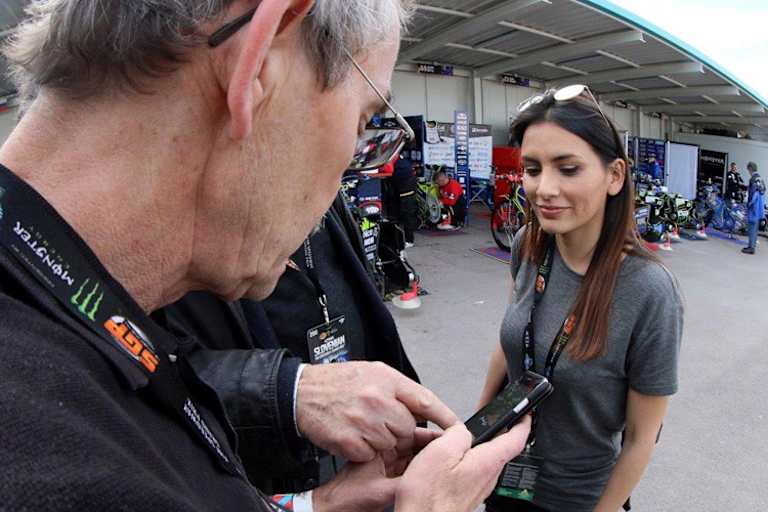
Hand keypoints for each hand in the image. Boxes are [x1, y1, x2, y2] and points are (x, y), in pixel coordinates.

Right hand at [296, 362, 458, 461]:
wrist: (301, 392)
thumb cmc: (336, 382)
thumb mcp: (373, 372)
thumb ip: (399, 388)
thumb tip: (423, 405)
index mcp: (386, 379)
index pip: (426, 400)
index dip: (444, 417)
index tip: (457, 429)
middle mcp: (377, 398)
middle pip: (408, 428)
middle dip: (400, 431)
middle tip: (384, 423)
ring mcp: (363, 421)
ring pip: (390, 443)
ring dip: (382, 441)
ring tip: (366, 427)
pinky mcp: (349, 440)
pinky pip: (370, 453)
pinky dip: (364, 450)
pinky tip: (354, 436)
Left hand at [313, 427, 442, 511]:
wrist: (333, 508)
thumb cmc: (346, 495)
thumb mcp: (380, 490)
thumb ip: (405, 483)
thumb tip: (428, 478)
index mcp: (381, 443)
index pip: (414, 433)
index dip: (434, 437)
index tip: (451, 438)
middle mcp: (386, 449)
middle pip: (418, 443)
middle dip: (435, 447)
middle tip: (453, 450)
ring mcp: (388, 460)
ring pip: (416, 455)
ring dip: (429, 458)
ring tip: (445, 461)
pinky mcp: (389, 472)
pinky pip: (411, 467)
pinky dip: (421, 469)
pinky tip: (431, 473)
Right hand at [394, 416, 530, 511]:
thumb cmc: (429, 498)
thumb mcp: (441, 451)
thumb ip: (457, 433)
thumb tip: (461, 430)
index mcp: (487, 462)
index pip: (516, 439)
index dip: (522, 422)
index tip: (524, 413)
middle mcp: (487, 477)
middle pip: (495, 447)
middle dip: (483, 433)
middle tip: (467, 424)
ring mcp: (477, 488)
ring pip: (479, 459)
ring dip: (465, 448)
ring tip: (441, 443)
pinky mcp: (466, 495)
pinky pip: (467, 471)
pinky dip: (456, 462)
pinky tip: (437, 464)